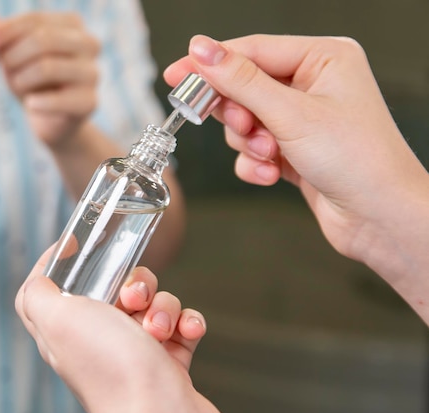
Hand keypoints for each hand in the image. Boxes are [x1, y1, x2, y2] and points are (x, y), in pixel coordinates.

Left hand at [0, 11, 99, 145]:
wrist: (51, 121)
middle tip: (3, 70)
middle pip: (44, 40)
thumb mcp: (12, 57)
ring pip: (48, 67)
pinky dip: (37, 102)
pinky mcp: (90, 101)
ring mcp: (92, 73)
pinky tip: (31, 104)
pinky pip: (59, 99)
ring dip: (22, 79)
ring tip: (19, 87)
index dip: (5, 30)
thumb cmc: (33, 82)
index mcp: (72, 25)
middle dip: (14, 56)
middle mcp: (89, 44)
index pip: (35, 21)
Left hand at [15, 247, 219, 412]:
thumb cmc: (110, 369)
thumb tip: (36, 280)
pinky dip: (188, 323)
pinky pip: (182, 324)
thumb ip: (37, 296)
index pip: (49, 292)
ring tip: (159, 330)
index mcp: (66, 331)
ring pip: (154, 303)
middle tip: (134, 299)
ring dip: (164, 306)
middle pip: (114, 289)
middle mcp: (99, 341)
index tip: (75, 245)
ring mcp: (136, 352)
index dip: (58, 266)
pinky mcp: (169, 361)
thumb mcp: (59, 321)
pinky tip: (186, 333)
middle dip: (134, 283)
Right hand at [164, 34, 428, 264]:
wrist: (380, 218)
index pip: (252, 50)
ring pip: (246, 121)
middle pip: (245, 87)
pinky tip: (272, 174)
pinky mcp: (294, 149)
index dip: (212, 64)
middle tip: (243, 128)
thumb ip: (241, 81)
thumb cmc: (358, 160)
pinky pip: (254, 148)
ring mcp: (303, 119)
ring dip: (250, 143)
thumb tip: (203, 51)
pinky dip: (256, 163)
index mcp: (322, 59)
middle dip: (239, 114)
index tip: (177, 74)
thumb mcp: (291, 114)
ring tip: (270, 155)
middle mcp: (313, 84)